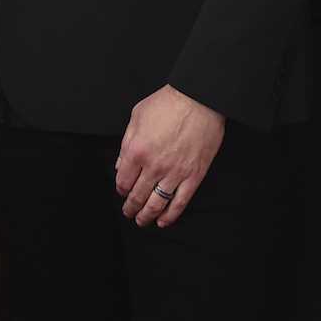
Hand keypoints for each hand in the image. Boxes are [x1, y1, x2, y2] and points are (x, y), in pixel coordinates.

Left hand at [115, 84, 224, 227]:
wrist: (200, 98)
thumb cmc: (168, 103)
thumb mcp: (137, 116)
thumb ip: (126, 142)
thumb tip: (121, 165)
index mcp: (138, 150)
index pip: (123, 180)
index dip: (121, 189)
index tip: (123, 191)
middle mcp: (154, 165)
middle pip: (138, 195)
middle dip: (131, 207)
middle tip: (129, 212)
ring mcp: (175, 172)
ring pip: (157, 203)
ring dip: (147, 216)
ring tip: (142, 221)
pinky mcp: (194, 175)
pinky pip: (180, 202)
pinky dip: (171, 215)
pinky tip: (164, 221)